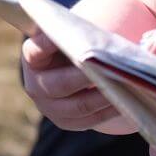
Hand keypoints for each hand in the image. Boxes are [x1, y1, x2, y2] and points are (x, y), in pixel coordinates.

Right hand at [21, 32, 136, 133]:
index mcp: (32, 57)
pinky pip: (88, 120)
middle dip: (86, 77)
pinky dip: (107, 112)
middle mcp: (35, 84)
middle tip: (107, 69)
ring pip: (77, 106)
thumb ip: (79, 34)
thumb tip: (103, 42)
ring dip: (102, 98)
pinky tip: (124, 103)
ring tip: (123, 88)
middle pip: (60, 85)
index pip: (36, 50)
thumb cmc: (73, 46)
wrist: (69, 70)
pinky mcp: (64, 121)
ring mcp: (47, 106)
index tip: (69, 35)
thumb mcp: (70, 35)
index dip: (50, 43)